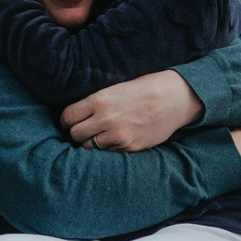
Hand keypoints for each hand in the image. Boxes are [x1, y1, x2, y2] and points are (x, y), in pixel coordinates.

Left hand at [61, 70, 203, 151]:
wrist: (175, 98)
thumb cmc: (144, 89)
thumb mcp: (115, 88)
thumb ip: (95, 102)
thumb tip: (75, 114)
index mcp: (99, 100)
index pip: (67, 116)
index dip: (65, 120)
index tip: (68, 121)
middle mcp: (106, 119)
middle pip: (74, 134)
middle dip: (75, 132)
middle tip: (82, 129)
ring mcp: (118, 135)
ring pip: (88, 146)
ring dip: (89, 142)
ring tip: (97, 135)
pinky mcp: (129, 146)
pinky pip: (107, 152)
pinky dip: (106, 148)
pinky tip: (112, 139)